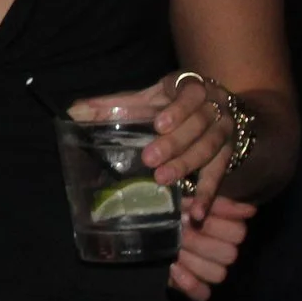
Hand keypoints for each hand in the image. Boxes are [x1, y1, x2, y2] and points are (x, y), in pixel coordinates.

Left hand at [73, 71, 236, 219]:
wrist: (213, 105)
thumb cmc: (169, 102)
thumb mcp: (144, 99)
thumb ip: (111, 105)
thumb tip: (73, 111)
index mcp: (192, 87)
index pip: (190, 94)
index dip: (178, 110)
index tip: (159, 124)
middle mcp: (215, 107)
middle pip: (200, 125)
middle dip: (176, 143)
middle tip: (151, 159)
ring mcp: (225, 131)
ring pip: (210, 148)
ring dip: (188, 165)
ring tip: (164, 180)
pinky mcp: (229, 154)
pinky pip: (220, 175)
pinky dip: (209, 194)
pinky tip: (197, 213)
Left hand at [169, 199, 254, 300]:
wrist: (147, 233)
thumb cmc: (171, 215)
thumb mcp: (186, 201)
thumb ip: (211, 199)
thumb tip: (249, 209)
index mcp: (228, 230)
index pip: (238, 231)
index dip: (215, 223)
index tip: (193, 215)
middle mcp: (226, 253)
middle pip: (229, 254)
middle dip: (199, 241)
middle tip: (181, 233)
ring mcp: (213, 272)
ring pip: (218, 273)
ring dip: (192, 260)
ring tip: (175, 250)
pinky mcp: (199, 290)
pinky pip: (203, 294)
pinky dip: (189, 283)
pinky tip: (174, 268)